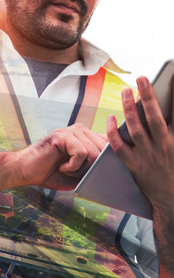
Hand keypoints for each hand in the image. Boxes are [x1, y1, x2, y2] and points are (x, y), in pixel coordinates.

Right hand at [15, 123, 107, 189]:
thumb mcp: (79, 172)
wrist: (26, 171)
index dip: (111, 157)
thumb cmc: (51, 173)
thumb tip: (114, 169)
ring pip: (92, 152)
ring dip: (80, 169)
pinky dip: (72, 166)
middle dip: (92, 168)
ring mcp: (70, 131)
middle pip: (103, 150)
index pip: (110, 143)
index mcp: (86, 136)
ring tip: (66, 169)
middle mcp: (80, 130)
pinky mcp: (62, 135)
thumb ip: (95, 167)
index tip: (108, 168)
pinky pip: (80, 153)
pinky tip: (61, 167)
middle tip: (74, 173)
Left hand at [106, 76, 173, 211]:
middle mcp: (164, 146)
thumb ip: (172, 130)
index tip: (170, 80)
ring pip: (136, 128)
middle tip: (141, 78)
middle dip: (148, 97)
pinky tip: (110, 118)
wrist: (170, 199)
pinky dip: (113, 132)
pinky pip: (119, 146)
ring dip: (128, 108)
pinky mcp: (133, 165)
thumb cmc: (173, 168)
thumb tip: (168, 109)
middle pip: (154, 117)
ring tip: (125, 91)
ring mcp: (148, 156)